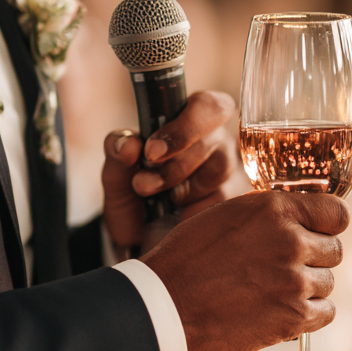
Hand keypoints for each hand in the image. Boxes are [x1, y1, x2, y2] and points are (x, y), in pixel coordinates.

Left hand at [103, 90, 238, 252]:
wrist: (140, 244)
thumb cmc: (133, 200)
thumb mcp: (115, 174)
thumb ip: (116, 151)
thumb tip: (130, 146)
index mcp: (191, 120)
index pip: (209, 106)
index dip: (185, 127)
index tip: (152, 152)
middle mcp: (217, 141)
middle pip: (215, 140)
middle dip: (175, 164)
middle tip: (144, 183)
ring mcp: (231, 172)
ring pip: (219, 170)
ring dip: (182, 187)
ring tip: (157, 199)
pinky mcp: (236, 202)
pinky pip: (222, 201)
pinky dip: (193, 210)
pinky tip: (178, 214)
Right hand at [139, 191, 349, 350]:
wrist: (164, 305)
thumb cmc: (188, 259)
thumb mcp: (227, 216)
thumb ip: (270, 215)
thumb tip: (305, 219)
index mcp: (275, 208)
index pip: (337, 213)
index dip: (328, 225)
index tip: (317, 234)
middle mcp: (290, 240)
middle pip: (333, 250)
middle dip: (312, 259)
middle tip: (279, 270)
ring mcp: (294, 279)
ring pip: (327, 282)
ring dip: (306, 289)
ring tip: (269, 292)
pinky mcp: (294, 316)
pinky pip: (326, 312)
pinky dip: (309, 315)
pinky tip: (281, 312)